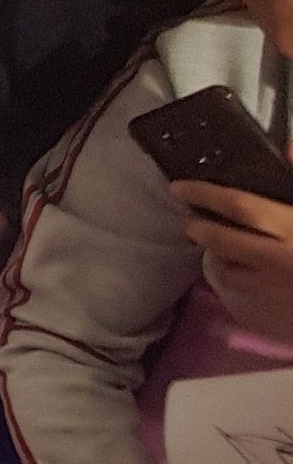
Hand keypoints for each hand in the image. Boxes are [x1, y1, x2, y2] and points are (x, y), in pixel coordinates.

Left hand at [173, 174, 292, 345]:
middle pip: (222, 241)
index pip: (239, 205)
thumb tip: (289, 147)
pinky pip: (241, 298)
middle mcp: (279, 260)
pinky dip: (233, 283)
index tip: (181, 186)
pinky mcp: (274, 316)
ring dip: (215, 257)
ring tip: (213, 246)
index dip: (206, 193)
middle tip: (189, 219)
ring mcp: (274, 291)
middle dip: (199, 228)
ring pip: (226, 272)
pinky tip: (238, 274)